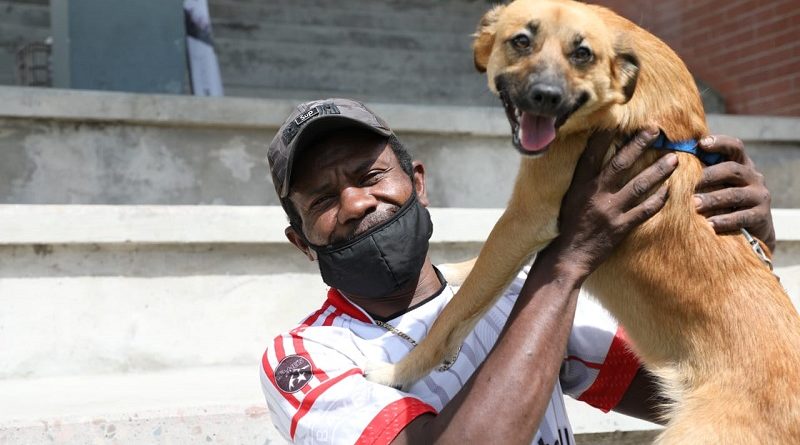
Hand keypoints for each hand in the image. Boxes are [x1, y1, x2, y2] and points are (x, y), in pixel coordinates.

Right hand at [546, 128, 677, 277]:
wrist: (567, 257)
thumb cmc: (566, 227)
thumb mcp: (568, 199)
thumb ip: (581, 182)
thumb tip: (594, 162)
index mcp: (579, 185)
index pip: (593, 154)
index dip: (605, 135)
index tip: (619, 121)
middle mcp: (595, 194)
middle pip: (621, 163)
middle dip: (639, 144)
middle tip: (655, 129)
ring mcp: (609, 211)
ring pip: (639, 184)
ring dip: (658, 170)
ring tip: (673, 158)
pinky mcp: (620, 228)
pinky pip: (645, 210)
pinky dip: (658, 200)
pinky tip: (668, 190)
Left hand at [695, 135, 775, 250]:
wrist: (751, 232)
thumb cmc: (724, 204)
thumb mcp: (716, 186)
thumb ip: (702, 174)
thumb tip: (670, 161)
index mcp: (741, 165)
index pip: (735, 147)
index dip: (720, 142)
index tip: (701, 143)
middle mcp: (754, 177)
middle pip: (732, 169)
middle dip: (708, 175)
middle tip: (688, 183)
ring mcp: (760, 196)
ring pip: (735, 194)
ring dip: (712, 199)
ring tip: (694, 205)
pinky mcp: (762, 216)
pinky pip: (743, 217)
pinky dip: (725, 221)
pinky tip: (709, 225)